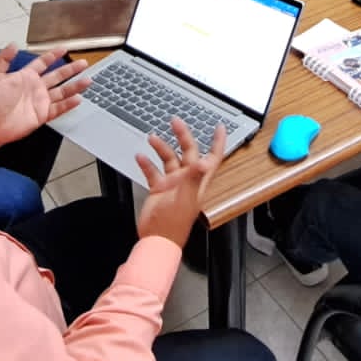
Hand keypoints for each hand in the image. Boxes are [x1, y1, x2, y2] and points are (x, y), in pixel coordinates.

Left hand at [0, 46, 89, 151]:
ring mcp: (40, 102)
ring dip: (75, 86)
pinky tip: (78, 99)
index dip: (53, 56)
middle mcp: (35, 88)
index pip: (42, 63)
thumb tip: (13, 44)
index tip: (64, 49)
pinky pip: (58, 108)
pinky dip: (68, 104)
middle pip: (57, 76)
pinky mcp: (41, 115)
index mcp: (25, 76)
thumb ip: (3, 59)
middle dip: (71, 69)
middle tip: (83, 63)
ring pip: (62, 91)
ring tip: (88, 80)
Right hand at [135, 119, 226, 246]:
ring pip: (168, 159)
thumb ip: (194, 178)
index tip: (219, 127)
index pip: (212, 157)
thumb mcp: (185, 198)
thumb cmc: (174, 225)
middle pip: (188, 152)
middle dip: (182, 135)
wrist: (157, 239)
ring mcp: (172, 184)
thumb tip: (204, 162)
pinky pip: (152, 172)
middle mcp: (187, 180)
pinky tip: (140, 157)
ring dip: (161, 147)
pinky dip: (146, 163)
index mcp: (198, 181)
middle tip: (175, 121)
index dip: (218, 142)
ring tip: (151, 137)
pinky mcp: (159, 189)